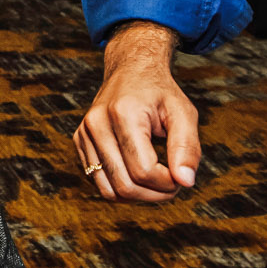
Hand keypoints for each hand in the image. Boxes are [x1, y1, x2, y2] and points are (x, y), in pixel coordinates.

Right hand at [76, 21, 201, 201]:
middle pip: (125, 184)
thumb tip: (185, 182)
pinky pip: (99, 182)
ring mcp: (83, 133)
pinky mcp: (79, 141)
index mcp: (122, 113)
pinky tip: (140, 176)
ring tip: (158, 182)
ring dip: (139, 196)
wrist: (131, 70)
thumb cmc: (160, 92)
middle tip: (174, 184)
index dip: (168, 183)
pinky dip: (123, 188)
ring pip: (109, 190)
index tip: (183, 177)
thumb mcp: (183, 113)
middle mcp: (96, 124)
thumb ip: (187, 147)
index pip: (143, 170)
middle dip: (155, 194)